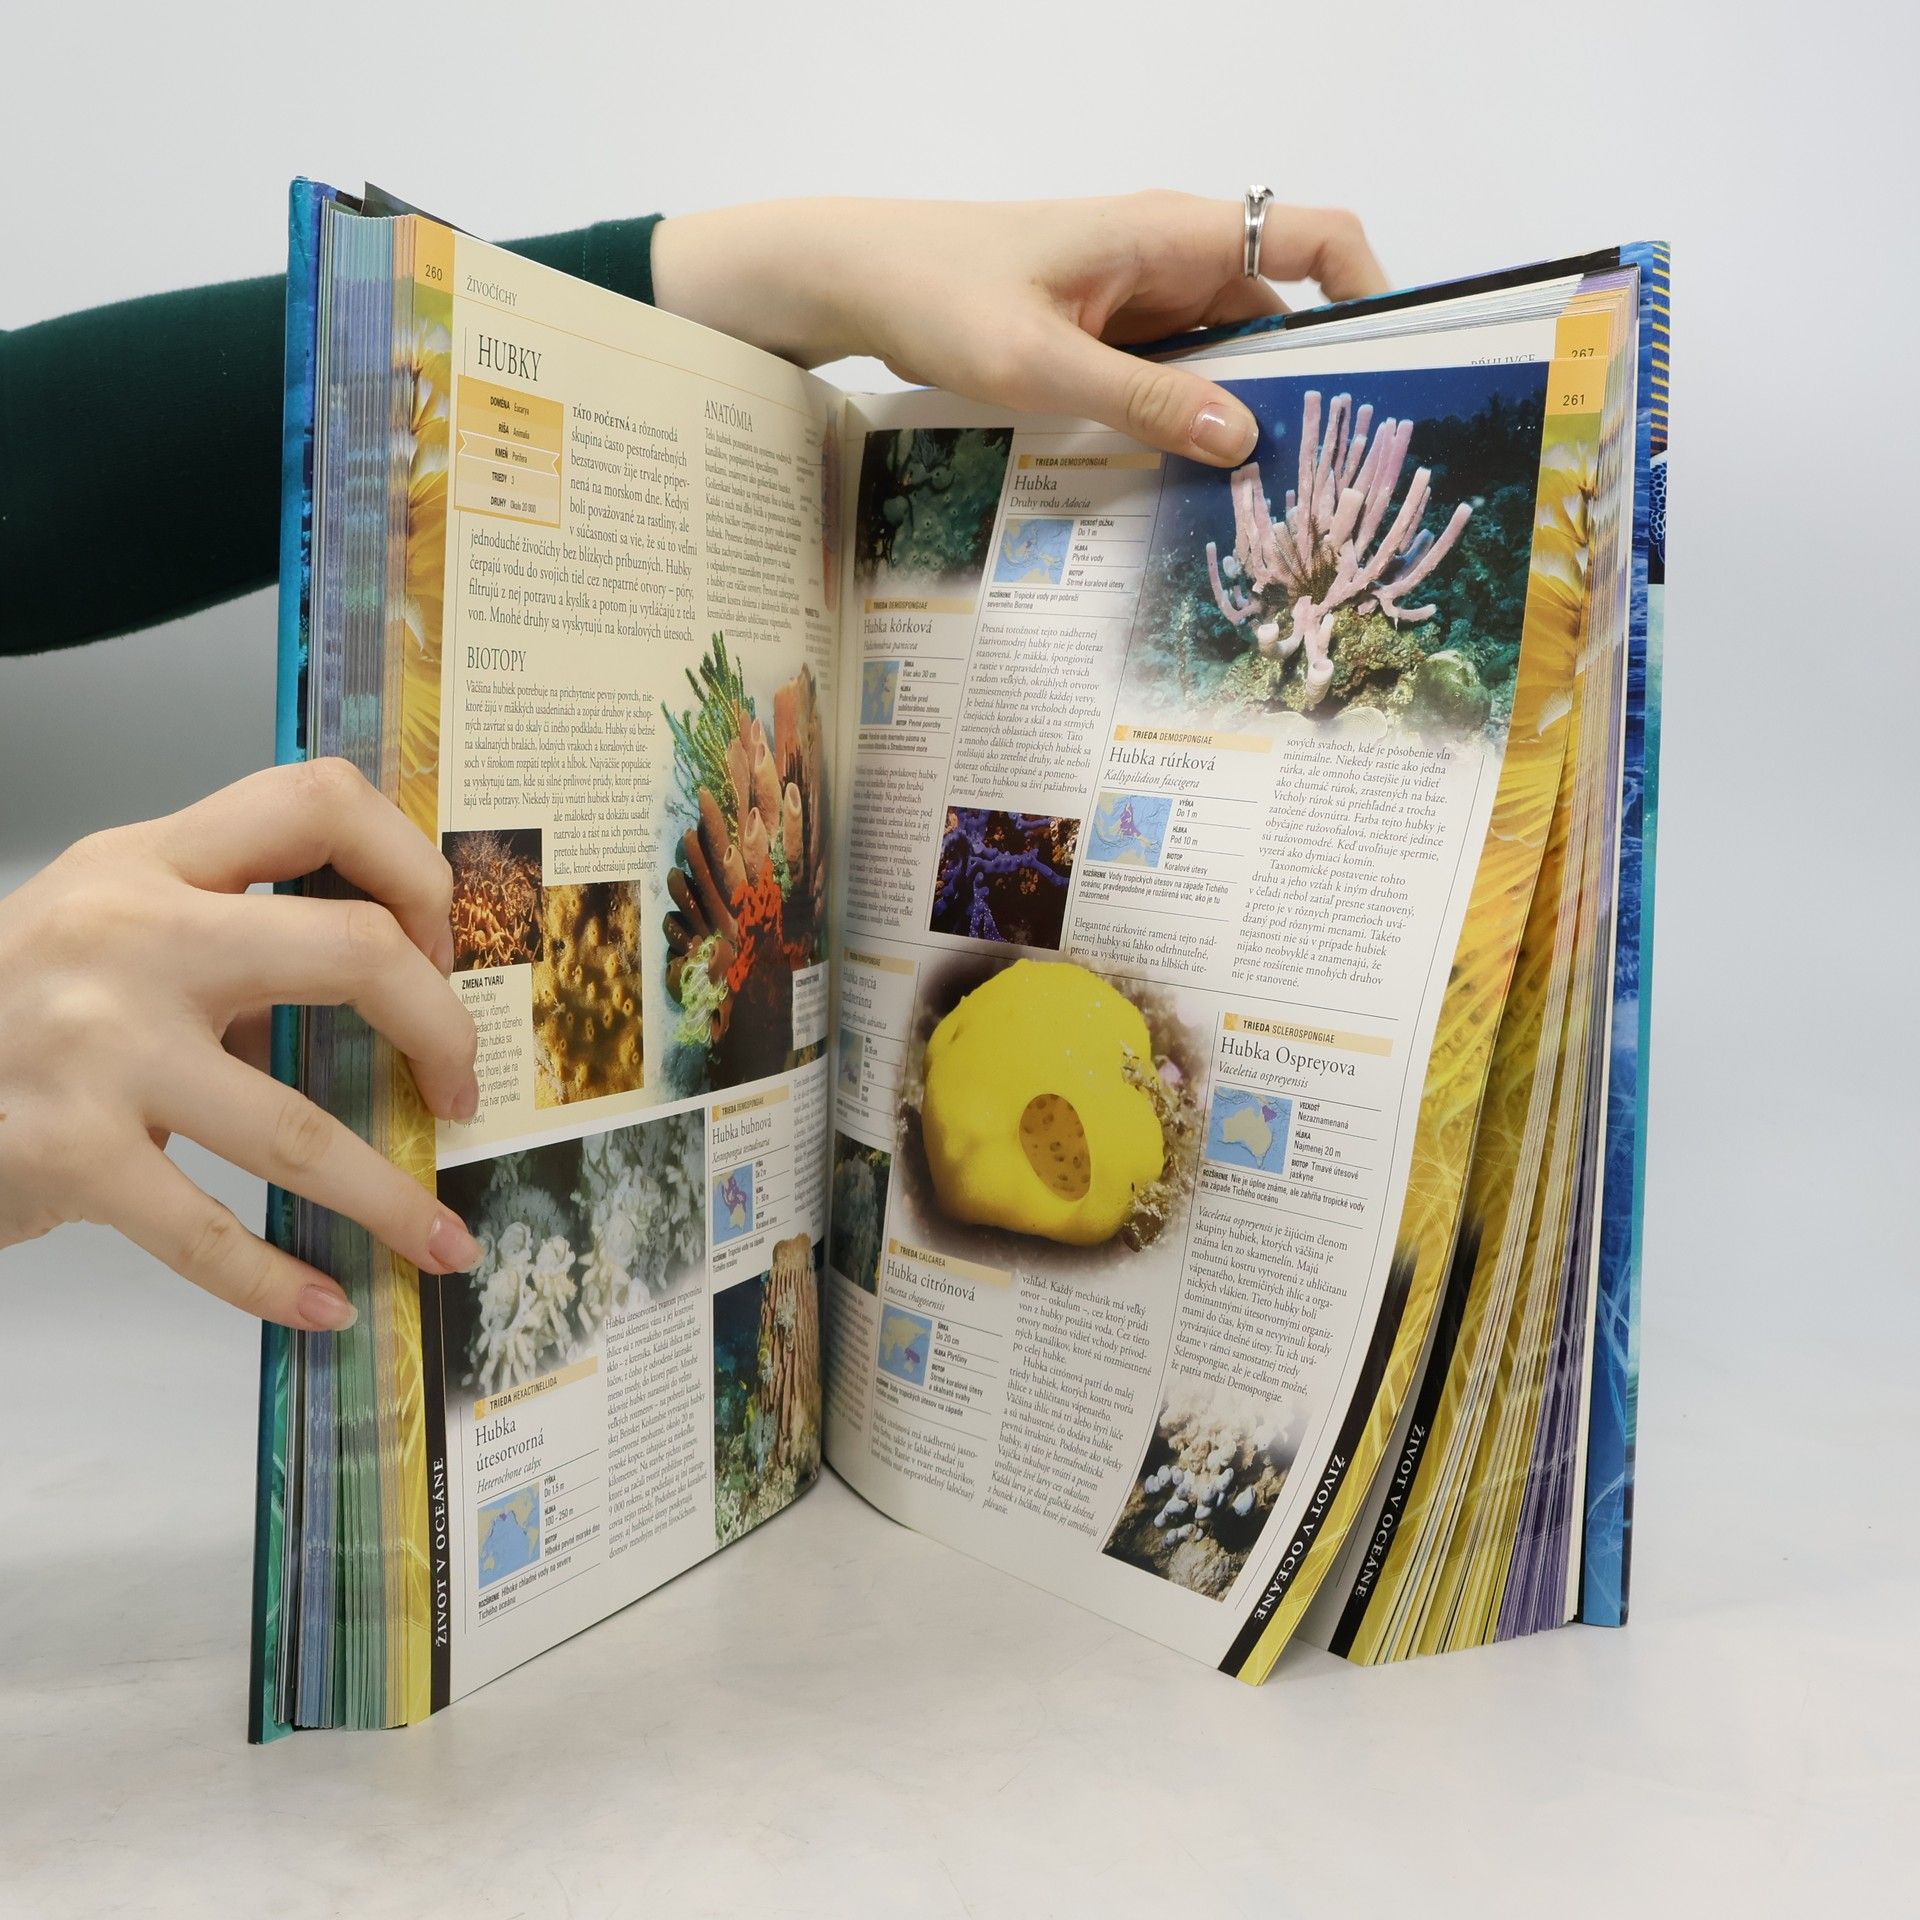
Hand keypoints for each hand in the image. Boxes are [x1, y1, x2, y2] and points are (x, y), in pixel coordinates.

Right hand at [0, 761, 482, 1329]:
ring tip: (444, 1242)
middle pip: (353, 952)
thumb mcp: (113, 925)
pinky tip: (328, 1300)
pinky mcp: (67, 1153)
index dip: (410, 871)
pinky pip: (204, 1231)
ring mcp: (99, 1047)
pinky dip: (276, 1280)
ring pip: (299, 1130)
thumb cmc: (18, 1004)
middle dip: (443, 1031)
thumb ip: (236, 929)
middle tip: (462, 1091)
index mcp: (154, 862)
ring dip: (391, 1200)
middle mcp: (131, 936)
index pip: (320, 803)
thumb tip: (396, 986)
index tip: (436, 947)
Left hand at [651, 191, 1387, 465]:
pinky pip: (1175, 373)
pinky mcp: (1109, 331)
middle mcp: (1171, 257)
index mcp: (1172, 234)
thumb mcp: (1043, 363)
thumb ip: (1146, 401)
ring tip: (1269, 497)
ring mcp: (1140, 295)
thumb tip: (1247, 438)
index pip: (1315, 238)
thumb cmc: (942, 298)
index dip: (1370, 293)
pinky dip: (1191, 417)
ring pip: (1227, 352)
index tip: (1391, 373)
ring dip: (1243, 412)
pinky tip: (1192, 480)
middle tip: (1326, 477)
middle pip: (1278, 312)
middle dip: (1308, 384)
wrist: (858, 278)